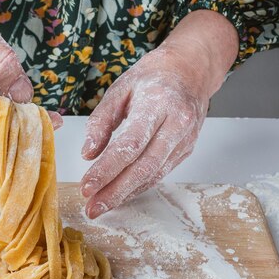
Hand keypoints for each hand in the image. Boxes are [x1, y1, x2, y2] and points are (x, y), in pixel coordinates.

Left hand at [80, 10, 238, 217]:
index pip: (130, 145)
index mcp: (158, 105)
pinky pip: (160, 173)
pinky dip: (138, 187)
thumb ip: (101, 121)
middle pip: (144, 167)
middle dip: (116, 191)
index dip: (107, 169)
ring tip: (100, 206)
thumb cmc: (153, 77)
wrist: (191, 70)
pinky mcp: (186, 151)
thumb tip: (88, 154)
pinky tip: (120, 195)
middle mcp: (177, 125)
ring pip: (154, 175)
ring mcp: (185, 141)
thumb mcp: (120, 88)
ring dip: (125, 194)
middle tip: (92, 208)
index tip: (87, 186)